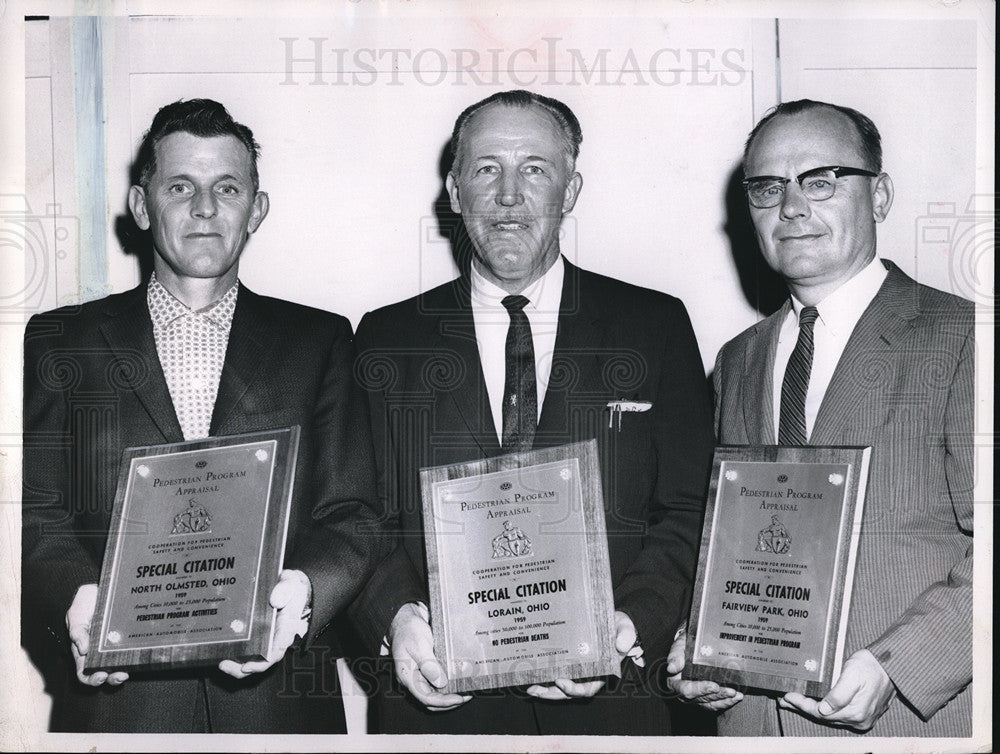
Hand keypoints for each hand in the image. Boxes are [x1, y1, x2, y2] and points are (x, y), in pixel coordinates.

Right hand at [66, 584, 128, 686]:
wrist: (99, 589)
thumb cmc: (84, 603)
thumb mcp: (76, 615)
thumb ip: (77, 631)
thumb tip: (83, 649)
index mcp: (83, 651)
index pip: (84, 672)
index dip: (91, 679)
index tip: (100, 676)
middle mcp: (98, 652)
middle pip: (104, 672)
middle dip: (112, 678)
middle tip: (120, 675)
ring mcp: (113, 646)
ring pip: (118, 665)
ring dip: (123, 671)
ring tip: (128, 671)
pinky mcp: (125, 638)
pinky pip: (130, 650)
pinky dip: (134, 656)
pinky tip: (138, 655)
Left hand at [219, 569, 310, 678]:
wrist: (291, 587)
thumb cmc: (292, 587)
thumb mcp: (291, 582)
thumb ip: (285, 589)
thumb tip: (274, 600)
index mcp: (286, 628)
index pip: (276, 651)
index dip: (262, 663)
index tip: (247, 667)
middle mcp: (276, 639)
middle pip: (261, 662)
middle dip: (242, 669)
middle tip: (224, 665)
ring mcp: (266, 639)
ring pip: (253, 659)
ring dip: (236, 665)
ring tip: (221, 663)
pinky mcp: (258, 635)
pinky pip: (247, 650)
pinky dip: (235, 654)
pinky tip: (221, 650)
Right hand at [389, 602, 470, 710]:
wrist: (405, 619)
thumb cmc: (409, 630)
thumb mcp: (419, 645)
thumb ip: (428, 665)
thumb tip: (441, 683)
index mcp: (407, 676)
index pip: (425, 697)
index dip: (444, 701)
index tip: (459, 698)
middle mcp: (413, 680)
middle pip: (431, 701)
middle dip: (449, 702)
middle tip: (466, 696)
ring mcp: (419, 676)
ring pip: (435, 695)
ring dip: (450, 696)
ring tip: (465, 692)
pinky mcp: (426, 671)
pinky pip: (437, 684)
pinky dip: (448, 687)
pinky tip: (458, 683)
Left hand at [525, 610, 638, 700]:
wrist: (614, 622)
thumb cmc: (619, 627)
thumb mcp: (625, 628)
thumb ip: (625, 635)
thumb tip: (620, 645)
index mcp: (602, 672)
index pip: (587, 689)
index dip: (573, 689)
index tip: (561, 681)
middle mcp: (588, 675)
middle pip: (568, 692)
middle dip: (552, 693)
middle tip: (536, 689)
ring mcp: (577, 671)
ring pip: (559, 687)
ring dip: (544, 689)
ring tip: (530, 686)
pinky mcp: (568, 662)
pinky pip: (555, 674)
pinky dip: (544, 677)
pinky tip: (530, 674)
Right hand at [664, 626, 741, 710]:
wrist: (691, 648)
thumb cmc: (684, 647)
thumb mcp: (678, 647)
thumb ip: (675, 656)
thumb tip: (671, 668)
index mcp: (675, 682)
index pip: (687, 690)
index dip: (701, 689)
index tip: (714, 686)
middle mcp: (684, 693)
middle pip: (701, 698)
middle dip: (717, 695)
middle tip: (730, 690)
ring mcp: (696, 697)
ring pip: (710, 703)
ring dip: (724, 699)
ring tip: (736, 695)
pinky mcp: (705, 698)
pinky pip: (715, 704)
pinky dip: (726, 702)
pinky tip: (736, 697)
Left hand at [779, 648, 894, 730]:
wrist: (892, 666)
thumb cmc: (871, 666)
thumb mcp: (852, 675)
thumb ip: (838, 694)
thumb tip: (823, 709)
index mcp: (855, 712)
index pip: (820, 713)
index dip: (802, 705)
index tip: (787, 696)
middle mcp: (858, 720)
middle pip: (822, 717)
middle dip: (802, 707)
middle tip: (784, 700)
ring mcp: (861, 719)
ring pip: (829, 716)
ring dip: (811, 709)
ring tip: (793, 701)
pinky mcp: (863, 714)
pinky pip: (838, 714)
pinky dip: (823, 708)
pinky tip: (814, 702)